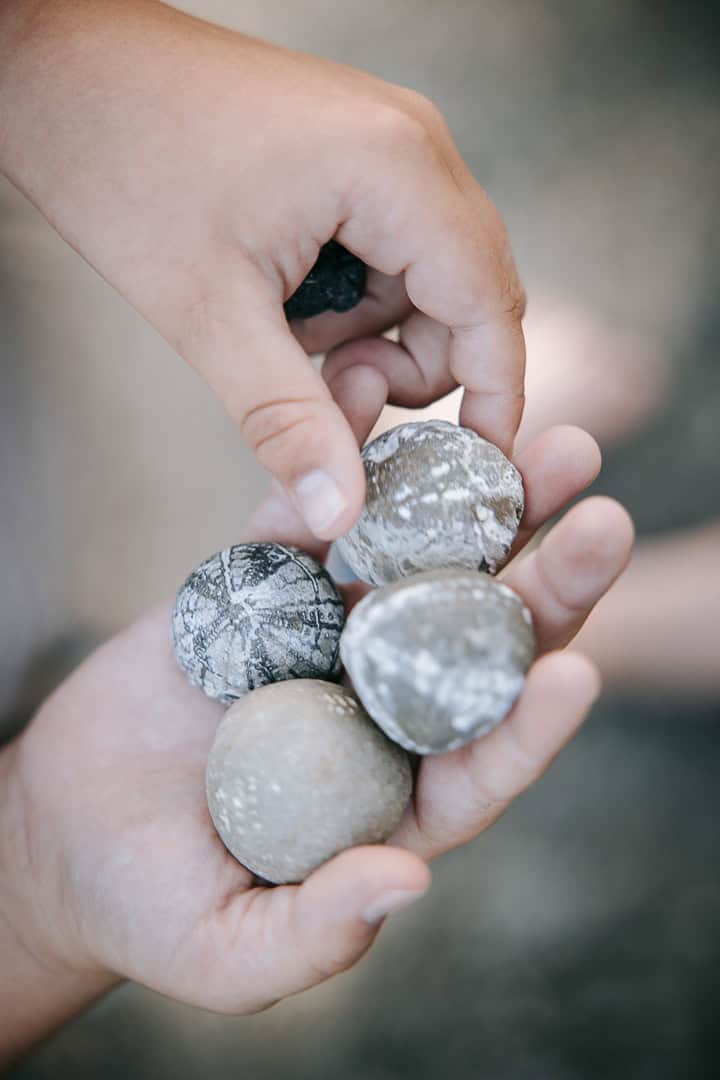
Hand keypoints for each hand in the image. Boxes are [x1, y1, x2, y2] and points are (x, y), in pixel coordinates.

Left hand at [0, 0, 524, 538]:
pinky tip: (290, 301)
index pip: (490, 304)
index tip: (476, 465)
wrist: (60, 67)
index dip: (496, 396)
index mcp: (395, 169)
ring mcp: (387, 143)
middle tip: (330, 391)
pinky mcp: (357, 154)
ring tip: (288, 336)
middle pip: (468, 295)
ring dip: (378, 335)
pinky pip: (392, 250)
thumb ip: (286, 418)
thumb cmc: (121, 158)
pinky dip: (357, 299)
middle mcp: (412, 145)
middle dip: (416, 366)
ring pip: (430, 279)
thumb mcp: (209, 312)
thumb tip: (340, 506)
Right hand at [0, 368, 631, 1040]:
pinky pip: (303, 520)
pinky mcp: (260, 588)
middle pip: (475, 643)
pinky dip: (337, 467)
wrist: (68, 830)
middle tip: (603, 516)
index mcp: (395, 794)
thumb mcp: (228, 949)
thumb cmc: (153, 906)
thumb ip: (315, 933)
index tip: (574, 675)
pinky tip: (385, 406)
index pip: (481, 760)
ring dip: (476, 504)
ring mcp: (324, 636)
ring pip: (412, 564)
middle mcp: (378, 704)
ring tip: (544, 445)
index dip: (529, 725)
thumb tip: (405, 883)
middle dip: (544, 583)